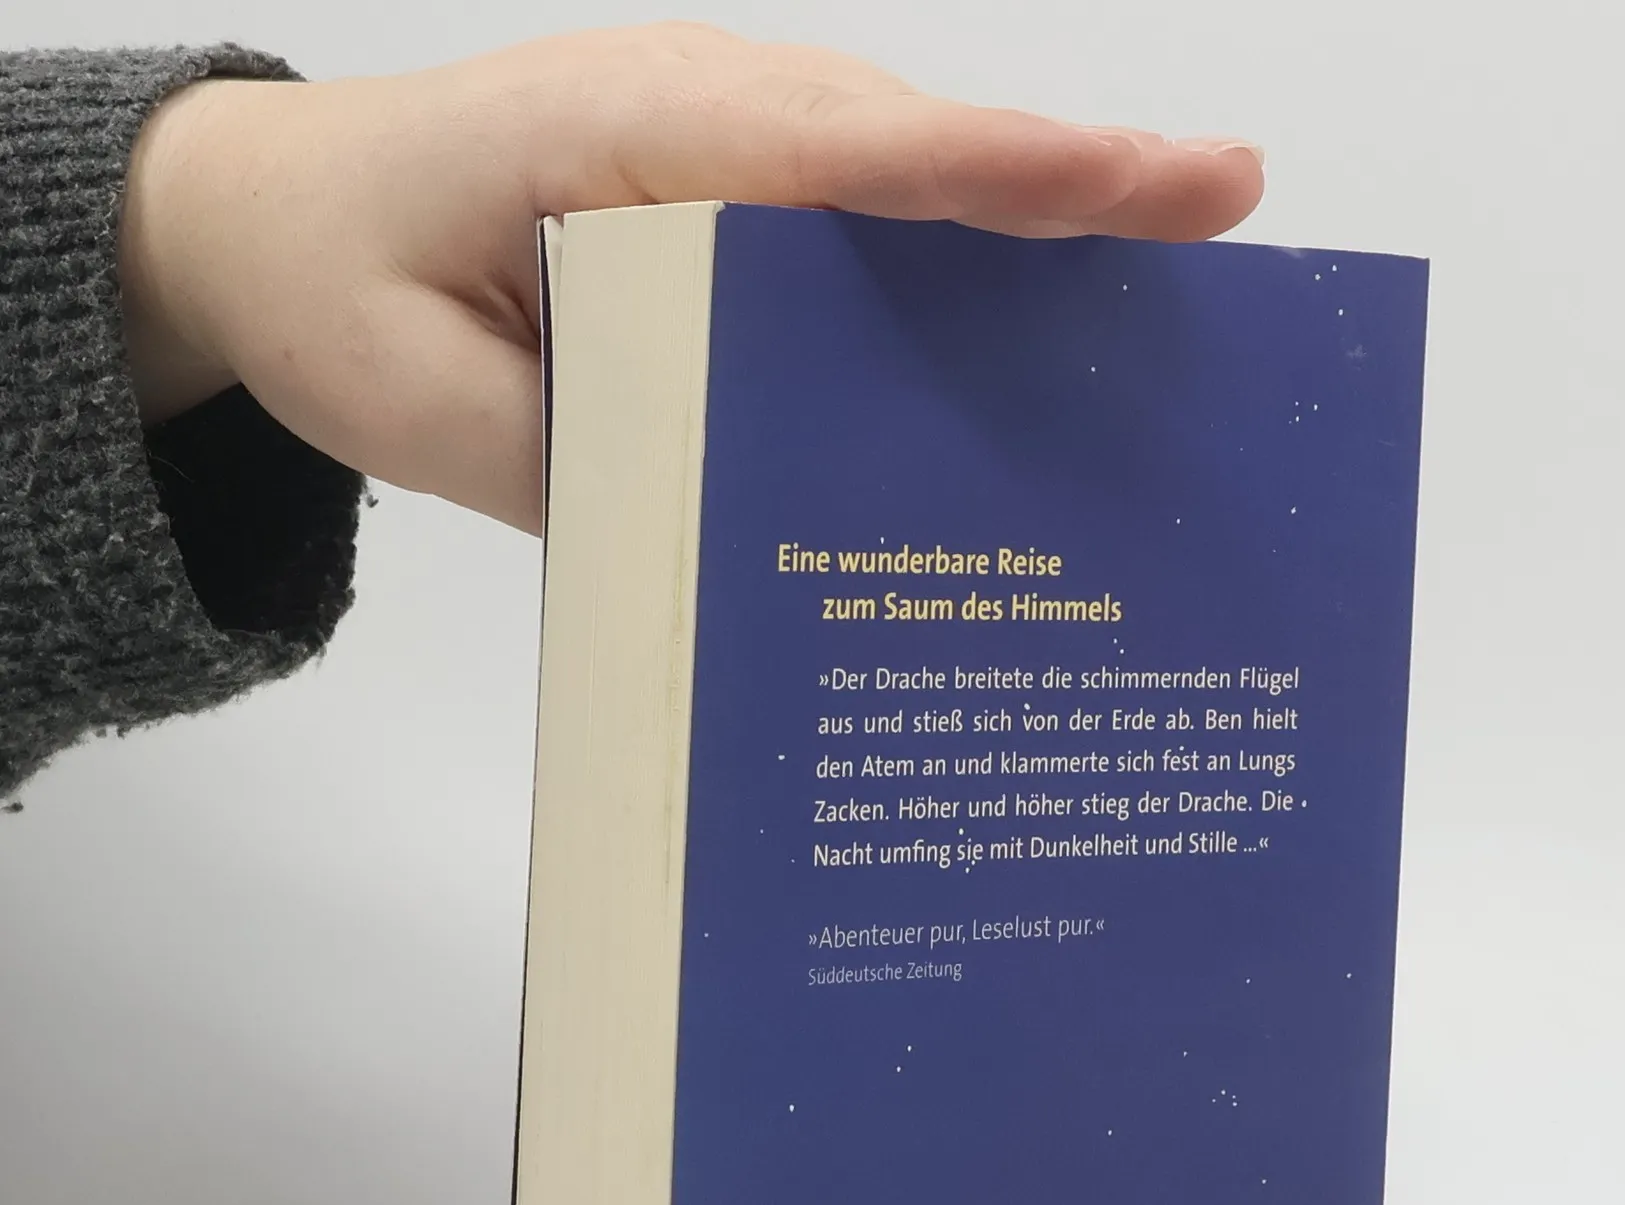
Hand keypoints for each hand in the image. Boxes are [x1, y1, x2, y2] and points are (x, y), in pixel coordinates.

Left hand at [119, 24, 1264, 533]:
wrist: (274, 227)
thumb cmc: (338, 287)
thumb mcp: (436, 404)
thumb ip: (588, 459)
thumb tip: (744, 532)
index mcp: (630, 139)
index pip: (844, 151)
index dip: (998, 173)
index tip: (1145, 178)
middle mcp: (704, 129)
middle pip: (915, 153)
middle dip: (1071, 184)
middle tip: (1228, 204)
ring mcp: (726, 165)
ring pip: (905, 190)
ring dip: (1038, 233)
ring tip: (1186, 271)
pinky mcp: (732, 218)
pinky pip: (860, 236)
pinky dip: (956, 276)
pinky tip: (1037, 347)